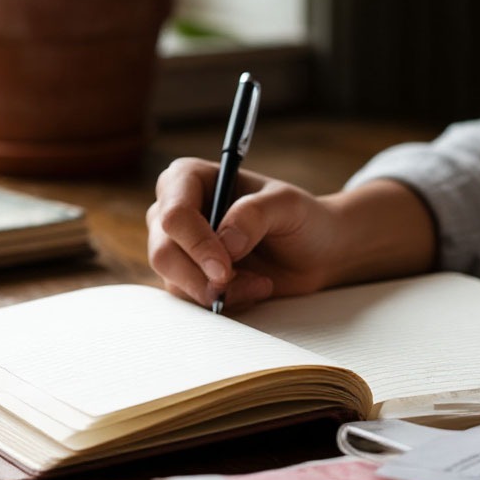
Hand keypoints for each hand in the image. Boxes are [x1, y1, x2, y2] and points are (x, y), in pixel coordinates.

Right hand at [147, 158, 436, 309]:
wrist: (316, 252)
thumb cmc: (301, 218)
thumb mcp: (287, 205)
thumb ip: (255, 215)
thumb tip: (225, 243)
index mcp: (190, 179)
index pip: (174, 213)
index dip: (196, 243)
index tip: (226, 268)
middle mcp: (175, 210)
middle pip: (163, 251)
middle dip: (201, 275)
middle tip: (236, 282)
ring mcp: (178, 247)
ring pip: (174, 281)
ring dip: (220, 290)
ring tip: (260, 282)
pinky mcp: (189, 277)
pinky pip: (192, 299)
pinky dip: (226, 301)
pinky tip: (254, 288)